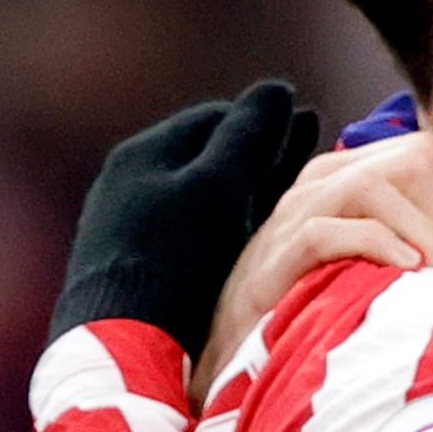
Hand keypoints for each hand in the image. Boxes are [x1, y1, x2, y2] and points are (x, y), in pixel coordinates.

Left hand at [56, 83, 321, 355]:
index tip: (307, 123)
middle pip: (210, 156)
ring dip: (248, 190)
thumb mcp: (218, 188)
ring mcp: (132, 225)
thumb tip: (277, 89)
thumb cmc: (175, 258)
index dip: (265, 120)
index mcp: (144, 154)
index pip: (216, 119)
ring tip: (297, 193)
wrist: (123, 342)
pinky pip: (196, 231)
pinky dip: (231, 225)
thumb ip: (250, 137)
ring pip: (205, 196)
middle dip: (259, 153)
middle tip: (309, 151)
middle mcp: (131, 182)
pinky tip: (257, 238)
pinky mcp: (141, 265)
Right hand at [198, 132, 432, 376]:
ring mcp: (290, 218)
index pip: (416, 154)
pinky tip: (405, 272)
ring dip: (421, 231)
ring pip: (368, 186)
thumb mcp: (378, 265)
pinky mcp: (271, 260)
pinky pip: (324, 231)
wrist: (245, 352)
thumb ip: (420, 245)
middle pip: (402, 162)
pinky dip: (374, 244)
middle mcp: (319, 186)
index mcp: (348, 179)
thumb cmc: (323, 306)